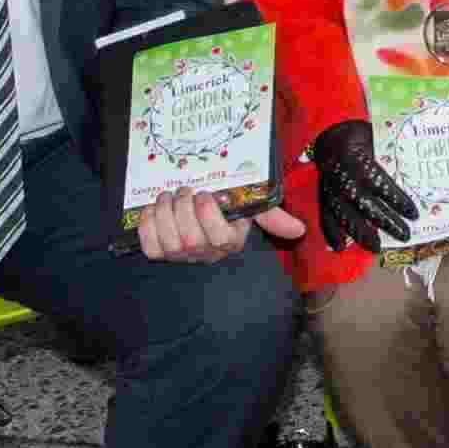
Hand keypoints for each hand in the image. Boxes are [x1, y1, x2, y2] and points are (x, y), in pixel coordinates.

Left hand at [132, 184, 302, 261]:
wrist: (197, 211)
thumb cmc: (226, 209)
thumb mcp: (250, 208)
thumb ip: (272, 216)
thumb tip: (301, 230)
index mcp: (229, 242)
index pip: (218, 238)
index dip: (207, 215)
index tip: (205, 194)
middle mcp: (205, 254)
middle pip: (189, 241)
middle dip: (182, 209)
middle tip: (183, 190)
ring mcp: (181, 256)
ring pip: (168, 243)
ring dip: (164, 214)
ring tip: (167, 196)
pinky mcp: (159, 253)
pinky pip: (149, 247)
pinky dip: (147, 226)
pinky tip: (151, 210)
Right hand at [306, 118, 418, 252]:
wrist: (329, 137)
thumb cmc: (358, 137)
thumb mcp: (376, 139)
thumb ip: (392, 154)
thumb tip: (420, 165)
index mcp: (361, 163)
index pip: (383, 186)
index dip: (399, 201)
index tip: (414, 214)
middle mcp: (346, 181)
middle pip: (369, 208)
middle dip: (388, 223)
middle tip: (405, 235)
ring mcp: (333, 192)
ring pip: (348, 217)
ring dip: (363, 234)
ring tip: (376, 247)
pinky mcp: (323, 198)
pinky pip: (326, 217)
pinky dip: (332, 233)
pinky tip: (340, 247)